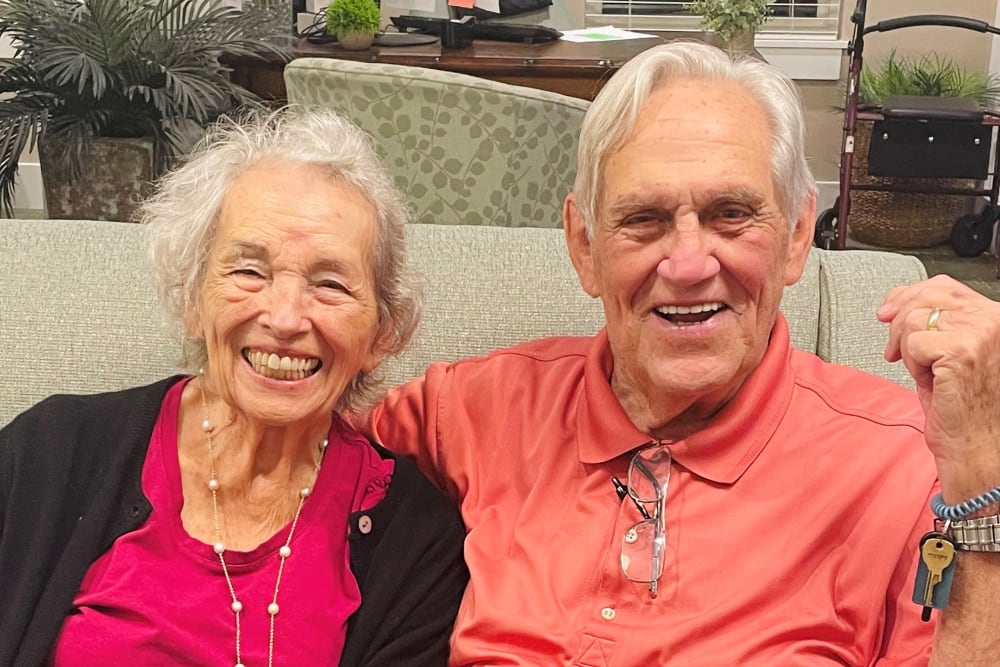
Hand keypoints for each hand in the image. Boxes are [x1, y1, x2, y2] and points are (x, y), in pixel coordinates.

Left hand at [878, 274, 999, 500]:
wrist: (977, 445)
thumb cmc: (965, 406)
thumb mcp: (950, 353)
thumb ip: (933, 323)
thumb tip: (894, 303)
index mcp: (992, 317)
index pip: (943, 286)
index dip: (908, 295)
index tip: (888, 309)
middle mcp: (991, 320)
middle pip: (926, 295)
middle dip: (899, 320)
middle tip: (894, 349)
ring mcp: (979, 334)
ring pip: (914, 319)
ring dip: (907, 348)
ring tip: (925, 372)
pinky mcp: (961, 352)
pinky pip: (912, 342)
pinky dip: (911, 362)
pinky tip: (929, 380)